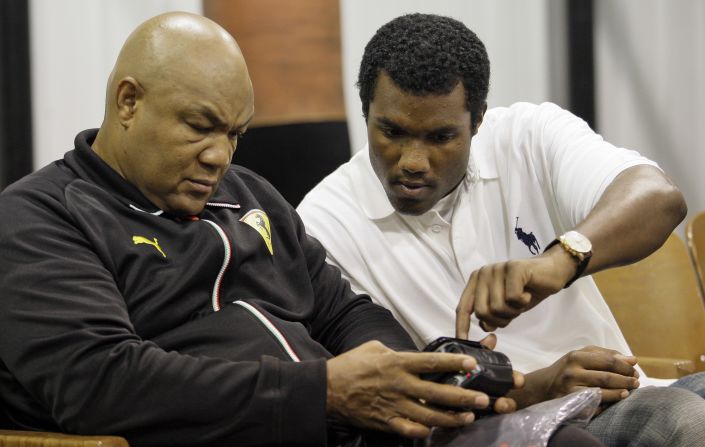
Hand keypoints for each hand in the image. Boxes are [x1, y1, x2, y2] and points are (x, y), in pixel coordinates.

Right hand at [326, 340, 522, 438]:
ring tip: (468, 418)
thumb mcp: (374, 348)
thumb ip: (397, 352)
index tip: (473, 364)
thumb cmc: (351, 365)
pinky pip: (411, 430)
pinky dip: (425, 431)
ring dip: (452, 418)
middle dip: (463, 398)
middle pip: (438, 393)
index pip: (432, 362)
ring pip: (430, 416)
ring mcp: (395, 406)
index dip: (454, 363)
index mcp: (397, 363)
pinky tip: (436, 429)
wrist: (327, 390)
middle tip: (482, 400)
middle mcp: (400, 385)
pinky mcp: (387, 422)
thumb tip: (412, 355)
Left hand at [455, 247, 577, 336]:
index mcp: (476, 281)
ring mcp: (497, 269)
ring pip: (497, 307)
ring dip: (513, 311)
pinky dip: (523, 302)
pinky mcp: (513, 267)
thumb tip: (484, 327)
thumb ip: (492, 316)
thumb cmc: (527, 290)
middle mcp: (483, 273)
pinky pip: (513, 298)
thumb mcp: (506, 308)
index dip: (462, 327)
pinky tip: (528, 294)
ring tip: (521, 300)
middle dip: (500, 320)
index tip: (463, 342)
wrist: (552, 272)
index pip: (463, 308)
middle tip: (514, 311)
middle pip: (481, 312)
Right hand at [509, 346, 639, 407]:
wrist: (543, 387)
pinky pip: (595, 405)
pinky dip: (608, 404)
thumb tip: (633, 360)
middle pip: (607, 376)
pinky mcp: (571, 403)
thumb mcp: (581, 356)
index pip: (608, 361)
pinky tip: (615, 401)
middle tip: (636, 382)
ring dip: (620, 392)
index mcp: (576, 357)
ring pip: (602, 392)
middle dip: (626, 380)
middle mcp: (572, 372)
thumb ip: (605, 355)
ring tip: (629, 392)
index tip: (634, 371)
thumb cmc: (567, 369)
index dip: (625, 367)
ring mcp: (571, 389)